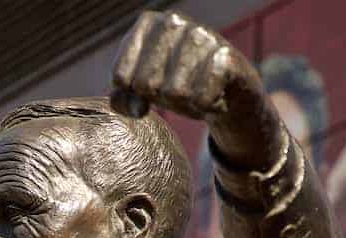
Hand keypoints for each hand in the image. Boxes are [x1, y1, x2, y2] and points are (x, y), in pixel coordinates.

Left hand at [111, 12, 271, 167]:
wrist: (226, 93)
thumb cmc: (177, 87)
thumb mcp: (142, 91)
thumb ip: (122, 98)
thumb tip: (136, 106)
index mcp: (148, 24)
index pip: (119, 77)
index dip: (133, 95)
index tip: (149, 90)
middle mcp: (173, 22)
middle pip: (144, 85)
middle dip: (159, 98)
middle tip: (177, 89)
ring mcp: (201, 35)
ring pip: (173, 93)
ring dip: (183, 103)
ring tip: (195, 90)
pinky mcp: (226, 55)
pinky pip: (200, 99)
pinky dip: (205, 105)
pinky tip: (213, 93)